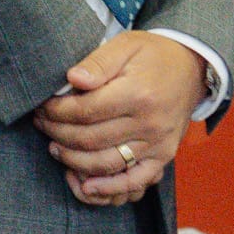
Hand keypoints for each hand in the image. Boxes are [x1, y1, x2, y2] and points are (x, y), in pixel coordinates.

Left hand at [32, 31, 205, 206]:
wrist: (191, 67)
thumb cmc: (153, 55)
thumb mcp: (126, 45)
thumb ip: (97, 62)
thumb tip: (71, 79)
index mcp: (138, 93)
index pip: (85, 111)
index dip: (57, 112)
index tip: (42, 107)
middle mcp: (149, 122)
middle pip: (90, 139)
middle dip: (58, 133)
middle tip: (42, 124)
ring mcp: (158, 143)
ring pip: (105, 163)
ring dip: (73, 160)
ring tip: (54, 147)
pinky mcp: (163, 156)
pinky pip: (134, 181)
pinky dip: (108, 188)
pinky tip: (85, 186)